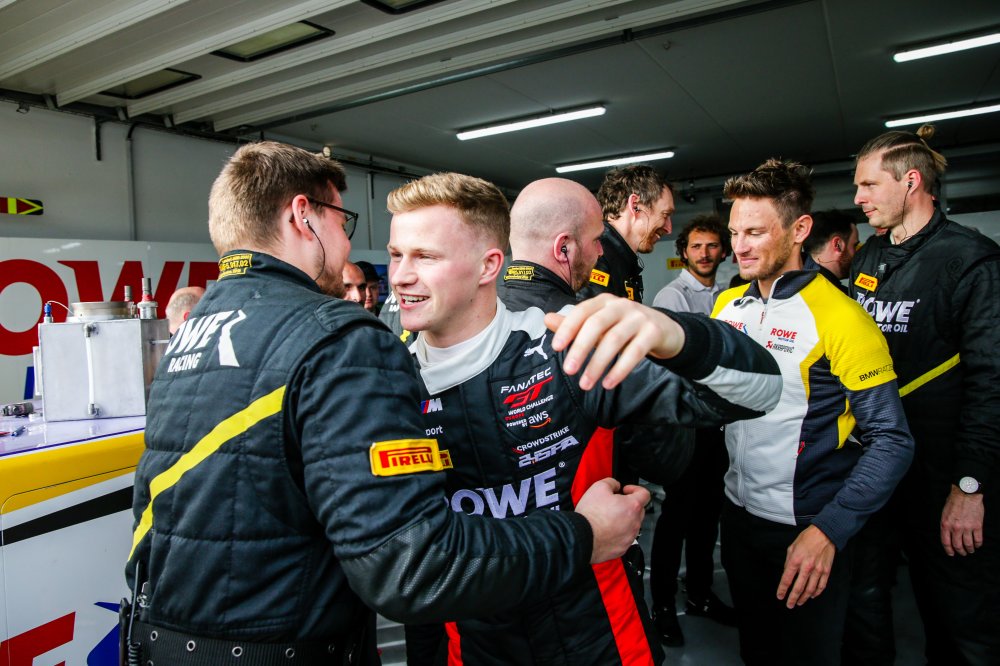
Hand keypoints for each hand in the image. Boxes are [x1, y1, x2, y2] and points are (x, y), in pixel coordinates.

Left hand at [544, 294, 685, 390]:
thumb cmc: (626, 327)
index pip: (582, 311)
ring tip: (586, 383)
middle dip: (580, 348)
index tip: (556, 347)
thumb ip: (575, 324)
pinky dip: (620, 369)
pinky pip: (635, 352)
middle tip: (569, 370)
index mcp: (604, 302)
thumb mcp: (601, 325)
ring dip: (598, 364)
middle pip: (597, 324)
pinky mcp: (653, 332)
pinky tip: (609, 383)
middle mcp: (621, 305)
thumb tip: (547, 319)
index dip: (568, 328)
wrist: (665, 330)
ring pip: (614, 339)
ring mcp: (639, 317)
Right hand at [575, 478, 649, 563]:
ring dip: (624, 520)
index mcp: (632, 506)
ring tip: (607, 518)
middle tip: (614, 503)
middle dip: (629, 505)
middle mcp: (634, 523)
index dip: (635, 489)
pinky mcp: (622, 548)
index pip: (645, 494)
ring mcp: (629, 537)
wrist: (582, 537)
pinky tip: (605, 530)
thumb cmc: (590, 515)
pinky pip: (624, 538)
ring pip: (632, 525)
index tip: (626, 490)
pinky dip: (618, 533)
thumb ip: (611, 482)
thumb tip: (615, 485)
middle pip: (639, 510)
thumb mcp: (598, 488)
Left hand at [776, 525, 835, 608]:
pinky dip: (816, 593)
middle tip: (789, 605)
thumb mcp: (792, 547)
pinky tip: (812, 596)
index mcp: (796, 560)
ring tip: (799, 602)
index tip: (780, 596)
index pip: (787, 579)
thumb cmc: (807, 539)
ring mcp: (818, 570)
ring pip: (810, 589)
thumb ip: (788, 561)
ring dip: (804, 598)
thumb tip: (787, 573)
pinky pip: (821, 586)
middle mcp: (807, 567)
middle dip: (793, 598)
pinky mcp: (826, 571)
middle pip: (798, 587)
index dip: (782, 589)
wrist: (825, 534)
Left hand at [941, 486, 983, 555]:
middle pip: (957, 545)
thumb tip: (948, 534)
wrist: (966, 494)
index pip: (946, 542)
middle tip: (962, 553)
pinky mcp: (977, 526)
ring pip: (968, 544)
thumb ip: (946, 524)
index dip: (948, 550)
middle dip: (960, 551)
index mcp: (945, 524)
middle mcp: (956, 528)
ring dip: (969, 549)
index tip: (951, 553)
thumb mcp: (944, 513)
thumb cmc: (954, 501)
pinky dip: (978, 544)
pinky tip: (977, 545)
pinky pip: (978, 539)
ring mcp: (967, 527)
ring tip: (970, 550)